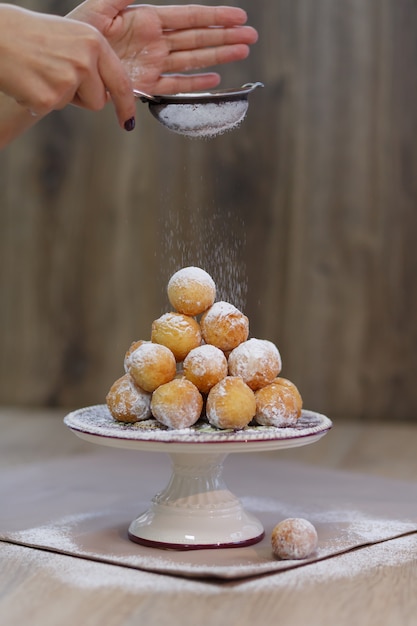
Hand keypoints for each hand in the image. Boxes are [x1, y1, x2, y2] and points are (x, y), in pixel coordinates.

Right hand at [0, 4, 134, 127]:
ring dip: (58, 96)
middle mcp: (85, 60)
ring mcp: (67, 79)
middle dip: (81, 96)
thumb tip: (109, 92)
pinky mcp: (49, 98)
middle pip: (99, 101)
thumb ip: (93, 60)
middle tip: (56, 73)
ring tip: (40, 71)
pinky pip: (50, 109)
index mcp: (93, 41)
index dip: (126, 105)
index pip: (121, 82)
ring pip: (74, 105)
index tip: (127, 122)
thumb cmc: (29, 36)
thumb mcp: (70, 36)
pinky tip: (27, 80)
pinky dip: (38, 100)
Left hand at [68, 0, 258, 94]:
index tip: (238, 15)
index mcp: (147, 19)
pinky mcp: (147, 86)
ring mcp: (154, 65)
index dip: (215, 16)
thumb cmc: (80, 30)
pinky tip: (215, 79)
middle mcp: (155, 42)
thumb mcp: (101, 4)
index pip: (189, 17)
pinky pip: (176, 85)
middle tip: (251, 37)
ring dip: (219, 56)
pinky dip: (196, 84)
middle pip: (198, 38)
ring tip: (242, 52)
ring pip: (193, 60)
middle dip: (226, 37)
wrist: (69, 62)